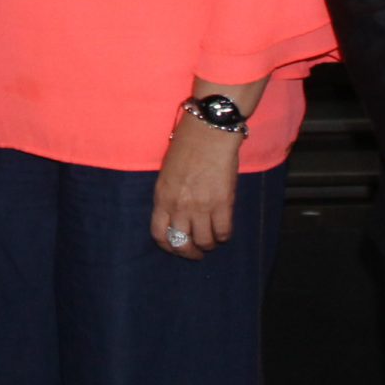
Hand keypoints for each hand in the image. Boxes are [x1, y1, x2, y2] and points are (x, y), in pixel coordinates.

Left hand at [151, 119, 241, 257]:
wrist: (209, 131)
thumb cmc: (187, 147)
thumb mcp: (167, 173)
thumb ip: (169, 196)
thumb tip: (176, 217)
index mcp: (162, 197)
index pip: (159, 235)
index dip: (169, 247)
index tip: (177, 247)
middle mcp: (179, 206)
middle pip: (182, 244)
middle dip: (190, 253)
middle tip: (197, 251)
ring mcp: (201, 206)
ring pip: (205, 242)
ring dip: (209, 244)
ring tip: (212, 239)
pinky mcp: (223, 203)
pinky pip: (224, 232)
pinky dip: (224, 236)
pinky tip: (224, 230)